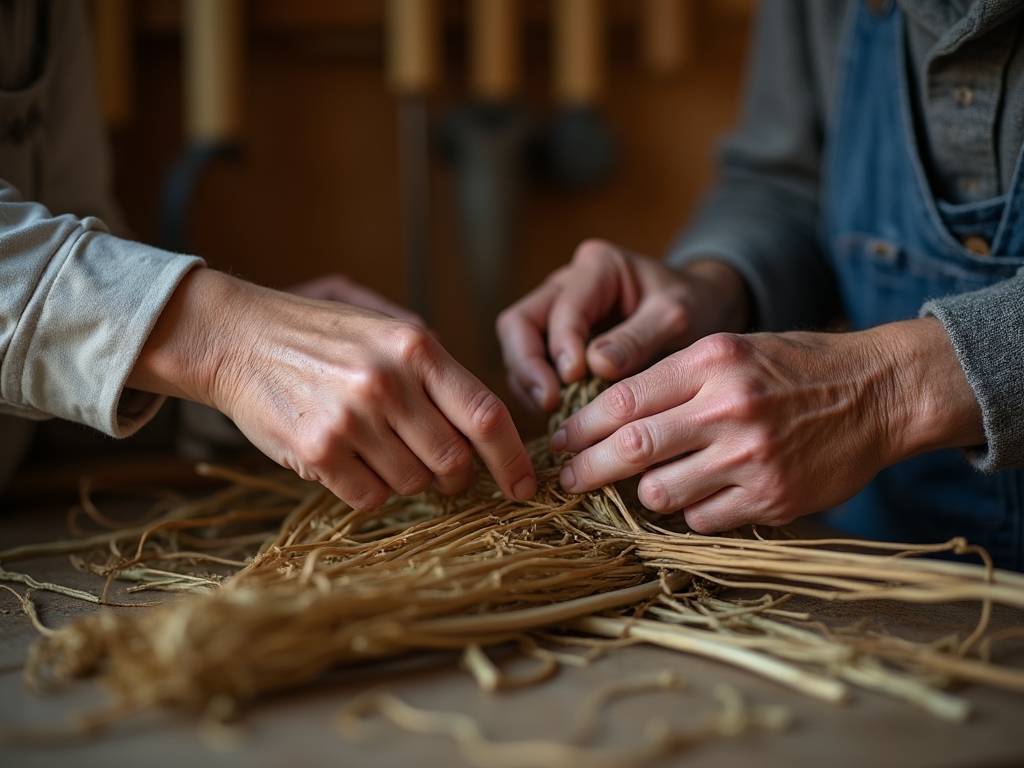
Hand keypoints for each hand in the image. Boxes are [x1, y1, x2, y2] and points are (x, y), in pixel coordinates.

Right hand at [128, 268, 536, 507]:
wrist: (236, 337)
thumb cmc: (320, 336)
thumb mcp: (386, 330)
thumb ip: (435, 371)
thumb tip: (485, 426)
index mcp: (415, 347)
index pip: (485, 414)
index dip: (512, 458)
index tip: (524, 486)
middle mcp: (388, 383)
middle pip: (453, 461)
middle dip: (455, 477)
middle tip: (440, 471)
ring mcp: (352, 419)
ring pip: (412, 484)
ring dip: (405, 478)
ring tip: (375, 447)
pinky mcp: (318, 452)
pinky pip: (369, 498)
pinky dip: (368, 490)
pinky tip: (348, 459)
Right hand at [496, 239, 751, 413]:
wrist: (705, 309)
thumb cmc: (694, 305)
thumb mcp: (677, 317)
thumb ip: (639, 338)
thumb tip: (595, 365)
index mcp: (597, 266)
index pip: (560, 308)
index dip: (561, 346)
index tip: (574, 380)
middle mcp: (566, 285)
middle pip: (519, 324)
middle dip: (528, 366)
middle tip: (548, 404)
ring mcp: (557, 313)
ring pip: (519, 348)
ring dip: (530, 384)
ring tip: (555, 416)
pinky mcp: (558, 343)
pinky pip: (534, 368)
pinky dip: (541, 392)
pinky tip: (562, 416)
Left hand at [551, 319, 983, 531]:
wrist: (879, 392)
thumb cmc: (796, 368)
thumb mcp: (732, 350)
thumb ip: (674, 380)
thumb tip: (607, 415)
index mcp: (710, 362)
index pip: (622, 399)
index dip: (580, 426)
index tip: (559, 441)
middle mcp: (726, 408)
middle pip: (630, 448)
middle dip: (586, 469)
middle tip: (567, 480)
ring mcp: (750, 457)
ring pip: (660, 493)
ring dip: (643, 493)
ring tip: (646, 485)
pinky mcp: (772, 498)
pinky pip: (703, 519)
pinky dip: (691, 512)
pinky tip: (701, 496)